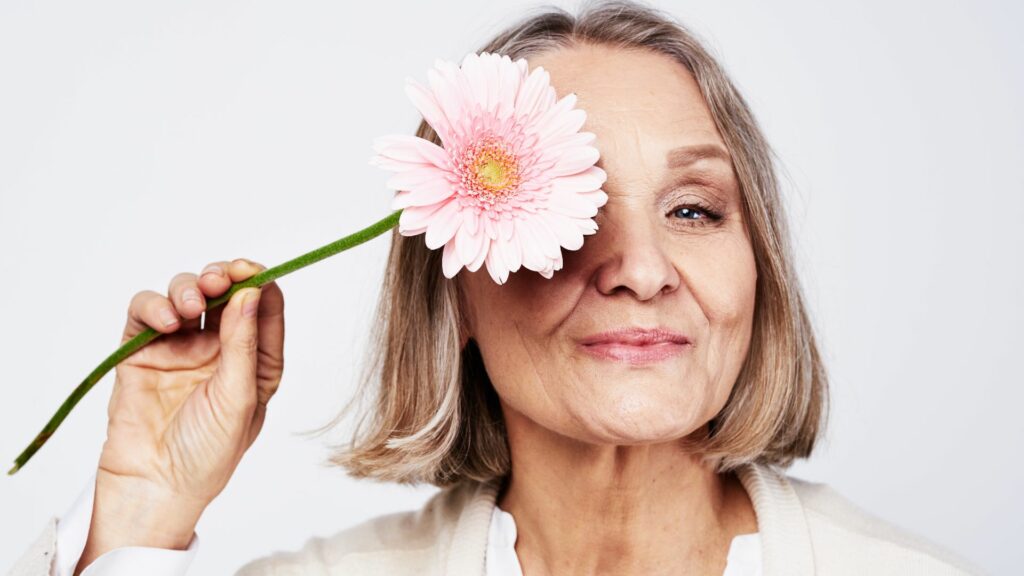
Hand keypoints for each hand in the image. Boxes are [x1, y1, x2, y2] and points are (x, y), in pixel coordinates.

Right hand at [75, 258, 284, 572]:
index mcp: (255, 360)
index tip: (251, 269)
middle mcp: (220, 348)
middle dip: (222, 276)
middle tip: (218, 279)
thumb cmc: (207, 453)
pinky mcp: (142, 351)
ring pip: (185, 294)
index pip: (264, 307)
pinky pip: (146, 312)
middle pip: (223, 292)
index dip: (259, 281)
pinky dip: (153, 305)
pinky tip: (165, 321)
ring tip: (190, 308)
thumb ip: (244, 344)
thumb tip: (252, 292)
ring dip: (188, 288)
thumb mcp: (239, 398)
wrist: (154, 486)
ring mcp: (180, 347)